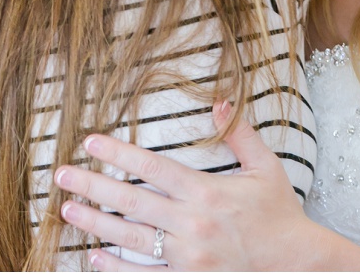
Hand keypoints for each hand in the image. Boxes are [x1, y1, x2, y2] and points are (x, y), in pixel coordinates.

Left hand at [54, 101, 315, 270]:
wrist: (298, 265)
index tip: (90, 142)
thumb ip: (240, 135)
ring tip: (68, 211)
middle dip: (93, 186)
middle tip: (61, 175)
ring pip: (130, 238)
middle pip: (132, 201)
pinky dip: (115, 269)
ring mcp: (188, 257)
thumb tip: (220, 102)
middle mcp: (193, 223)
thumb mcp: (267, 168)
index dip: (119, 153)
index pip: (152, 167)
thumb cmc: (281, 215)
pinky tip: (93, 257)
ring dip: (95, 224)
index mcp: (207, 192)